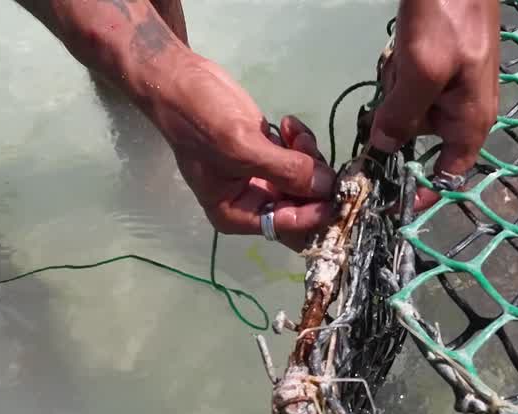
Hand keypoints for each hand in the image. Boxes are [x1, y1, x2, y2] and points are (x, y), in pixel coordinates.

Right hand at [151, 53, 337, 250]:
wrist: (180, 82)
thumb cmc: (199, 119)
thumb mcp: (240, 146)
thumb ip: (285, 170)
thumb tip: (327, 187)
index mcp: (237, 214)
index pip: (287, 227)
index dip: (315, 213)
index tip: (336, 190)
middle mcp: (253, 202)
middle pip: (302, 207)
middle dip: (315, 183)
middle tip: (313, 153)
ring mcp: (264, 178)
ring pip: (307, 182)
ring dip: (310, 158)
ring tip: (296, 133)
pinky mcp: (271, 155)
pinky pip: (302, 160)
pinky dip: (303, 143)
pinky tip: (290, 123)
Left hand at [370, 0, 500, 209]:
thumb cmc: (448, 19)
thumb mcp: (421, 71)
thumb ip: (402, 115)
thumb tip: (382, 149)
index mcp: (471, 121)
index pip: (449, 175)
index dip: (419, 190)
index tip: (385, 196)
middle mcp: (463, 111)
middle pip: (419, 139)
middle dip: (398, 120)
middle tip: (398, 84)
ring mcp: (450, 87)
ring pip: (408, 110)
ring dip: (396, 91)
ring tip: (404, 59)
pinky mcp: (436, 66)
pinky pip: (407, 85)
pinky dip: (398, 73)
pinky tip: (403, 50)